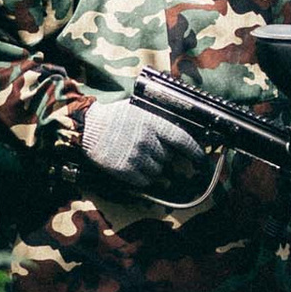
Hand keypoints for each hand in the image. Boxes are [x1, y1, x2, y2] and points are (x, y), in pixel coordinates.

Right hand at [80, 93, 213, 203]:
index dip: (196, 153)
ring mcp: (137, 156)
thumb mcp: (140, 110)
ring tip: (140, 158)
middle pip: (169, 159)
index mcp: (154, 123)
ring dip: (153, 170)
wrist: (88, 127)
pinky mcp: (125, 170)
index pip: (183, 140)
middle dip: (164, 158)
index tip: (201, 161)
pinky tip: (133, 168)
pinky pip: (144, 181)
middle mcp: (148, 140)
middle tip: (151, 152)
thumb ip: (159, 120)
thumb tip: (180, 134)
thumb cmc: (115, 116)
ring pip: (158, 172)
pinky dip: (142, 178)